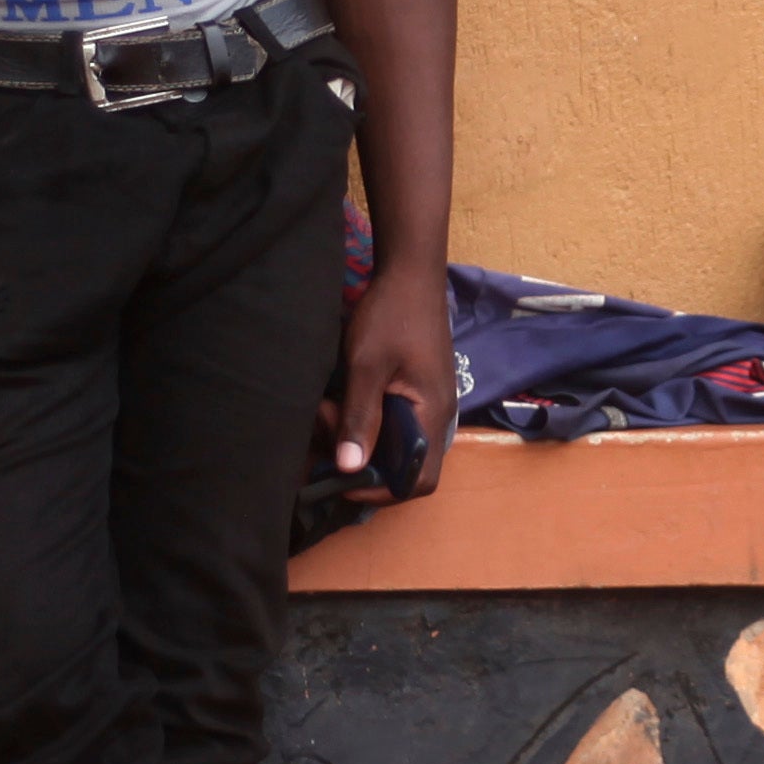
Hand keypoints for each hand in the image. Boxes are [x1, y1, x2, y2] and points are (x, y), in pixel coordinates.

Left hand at [327, 264, 455, 499]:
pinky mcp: (415, 391)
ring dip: (357, 437)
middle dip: (360, 459)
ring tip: (327, 409)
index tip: (342, 478)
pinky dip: (363, 421)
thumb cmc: (392, 314)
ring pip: (393, 445)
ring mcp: (427, 403)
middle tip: (327, 427)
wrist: (410, 273)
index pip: (419, 480)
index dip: (381, 491)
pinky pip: (391, 423)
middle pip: (403, 467)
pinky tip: (339, 401)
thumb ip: (360, 417)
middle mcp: (436, 416)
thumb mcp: (367, 365)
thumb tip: (349, 468)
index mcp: (432, 415)